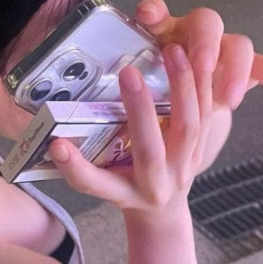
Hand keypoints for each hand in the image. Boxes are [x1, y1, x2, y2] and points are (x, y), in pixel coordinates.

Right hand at [48, 44, 211, 216]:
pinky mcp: (202, 150)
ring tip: (173, 52)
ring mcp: (184, 168)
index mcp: (124, 194)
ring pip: (189, 129)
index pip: (96, 184)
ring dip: (182, 88)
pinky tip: (200, 59)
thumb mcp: (100, 184)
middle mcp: (156, 184)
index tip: (56, 145)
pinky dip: (205, 87)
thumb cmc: (123, 191)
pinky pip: (209, 117)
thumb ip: (81, 165)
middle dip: (139, 111)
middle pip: (149, 150)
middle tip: (127, 72)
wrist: (162, 210)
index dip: (76, 167)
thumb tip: (53, 140)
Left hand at [135, 0, 262, 112]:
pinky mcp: (248, 68)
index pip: (157, 12)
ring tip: (227, 100)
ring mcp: (224, 49)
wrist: (186, 106)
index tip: (146, 14)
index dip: (154, 10)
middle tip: (202, 66)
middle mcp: (196, 34)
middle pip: (207, 22)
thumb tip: (79, 114)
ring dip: (235, 69)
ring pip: (239, 45)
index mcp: (164, 34)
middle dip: (205, 43)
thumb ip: (124, 90)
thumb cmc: (158, 93)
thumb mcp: (136, 92)